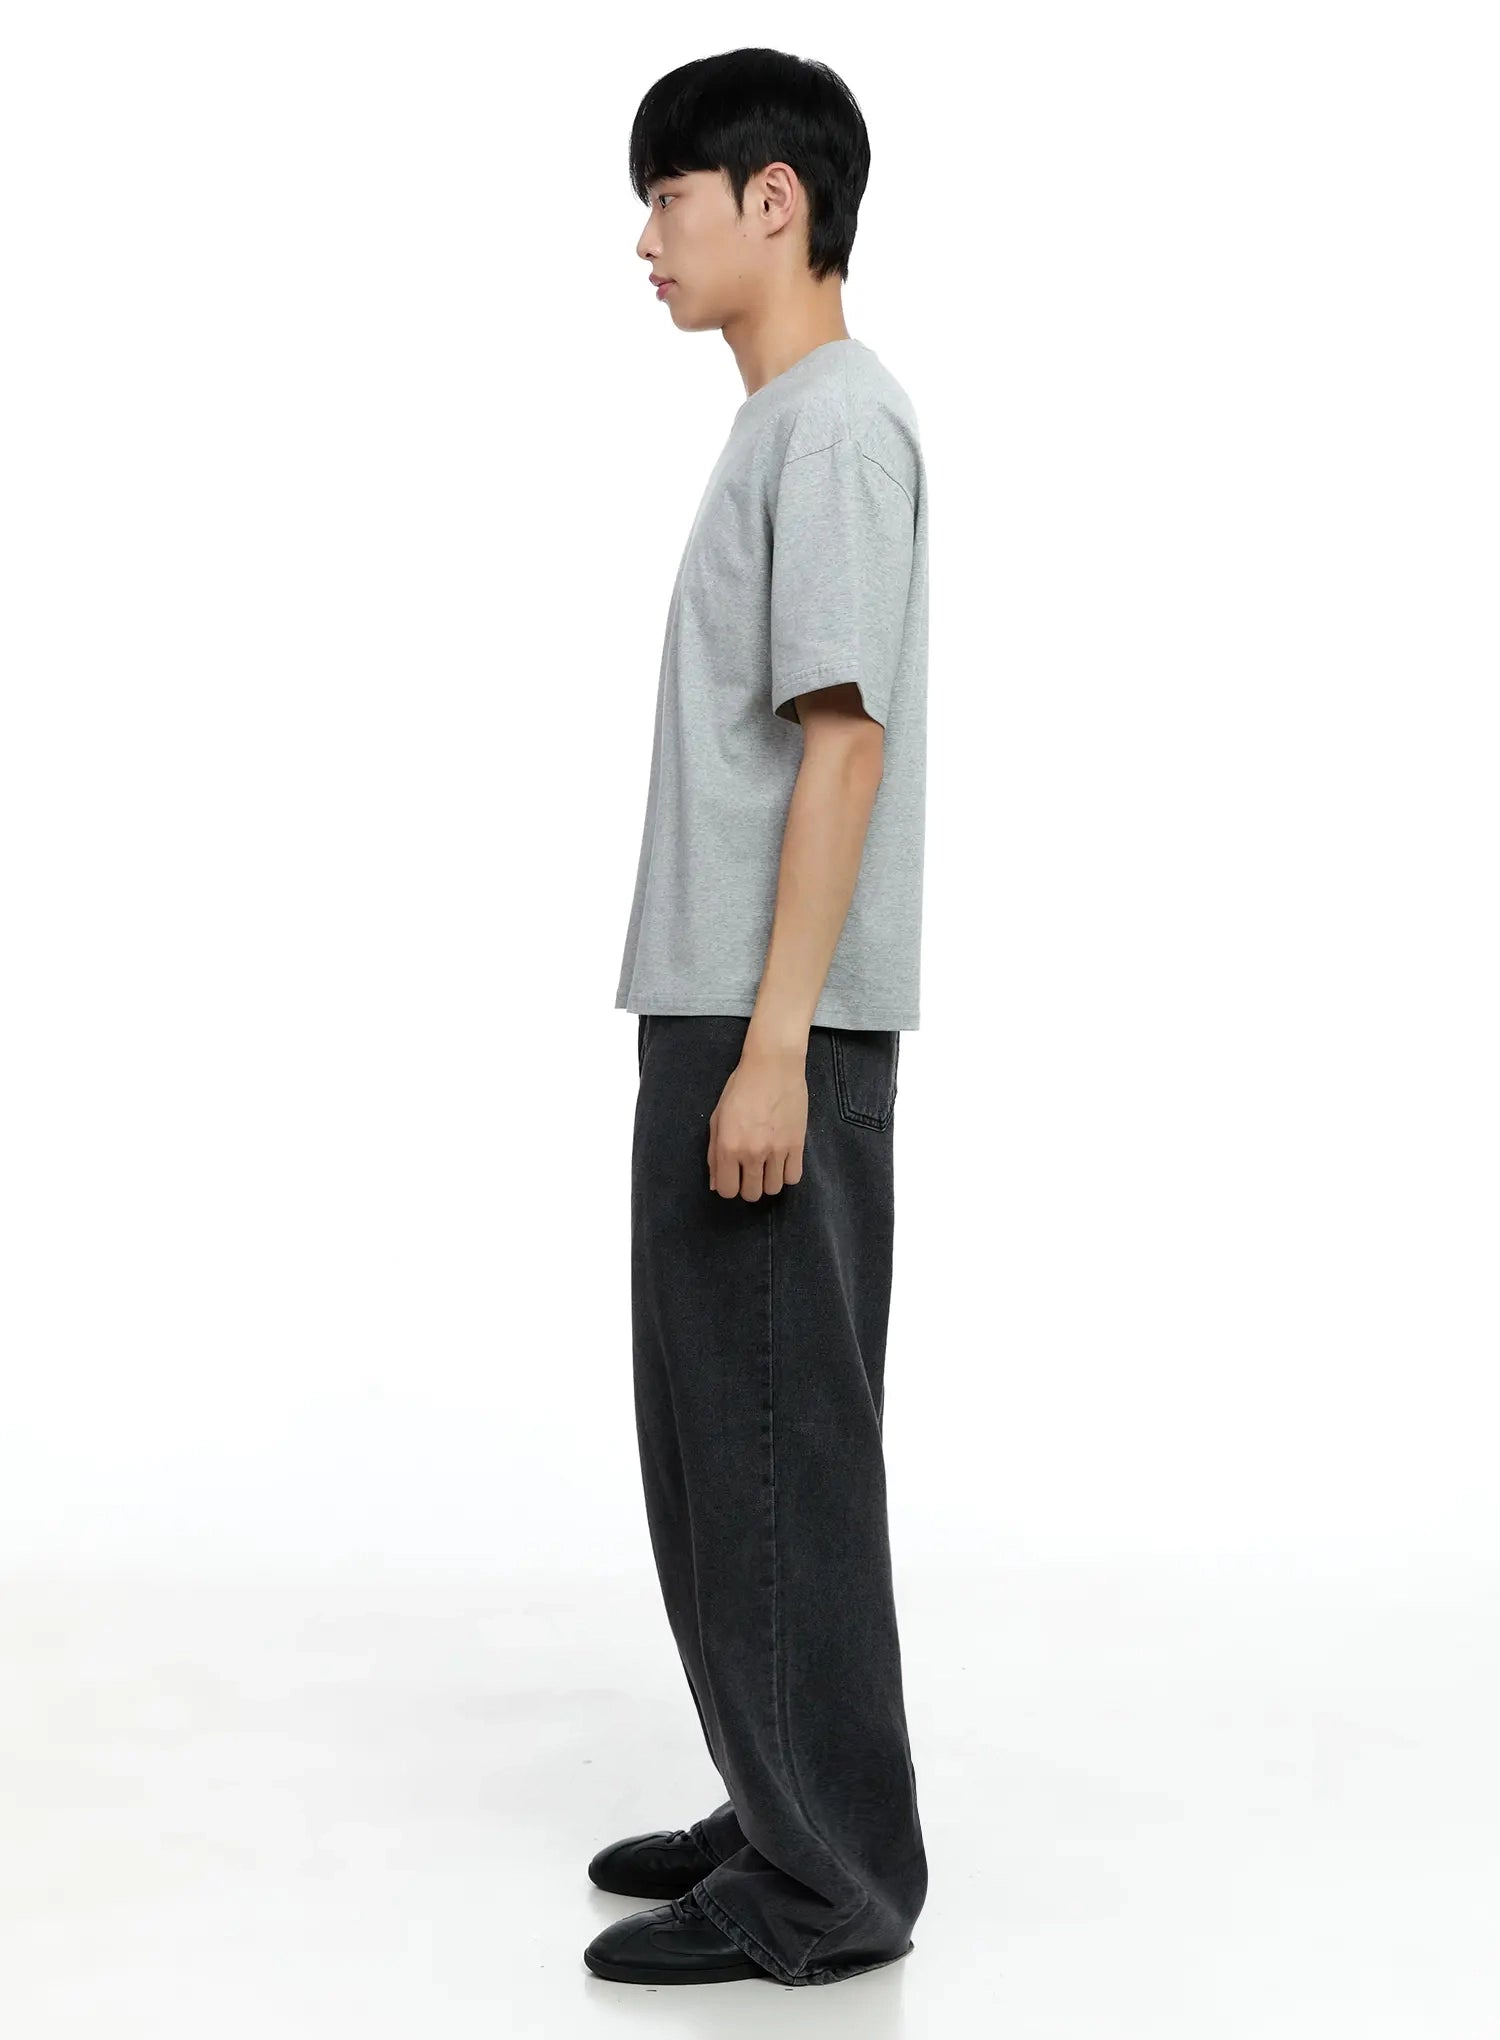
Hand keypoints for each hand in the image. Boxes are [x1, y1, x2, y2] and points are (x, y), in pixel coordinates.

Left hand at [707, 1044, 806, 1200]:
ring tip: (767, 1165)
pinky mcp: (797, 1145)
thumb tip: (715, 1184)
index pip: (727, 1190)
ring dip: (768, 1181)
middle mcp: (751, 1153)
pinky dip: (786, 1174)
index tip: (733, 1175)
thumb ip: (714, 1153)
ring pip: (773, 1189)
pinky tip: (782, 1161)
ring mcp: (776, 1151)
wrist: (773, 1067)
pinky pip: (793, 1178)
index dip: (729, 1186)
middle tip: (750, 1170)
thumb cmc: (741, 1088)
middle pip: (751, 1194)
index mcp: (728, 1146)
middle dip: (748, 1186)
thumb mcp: (718, 1118)